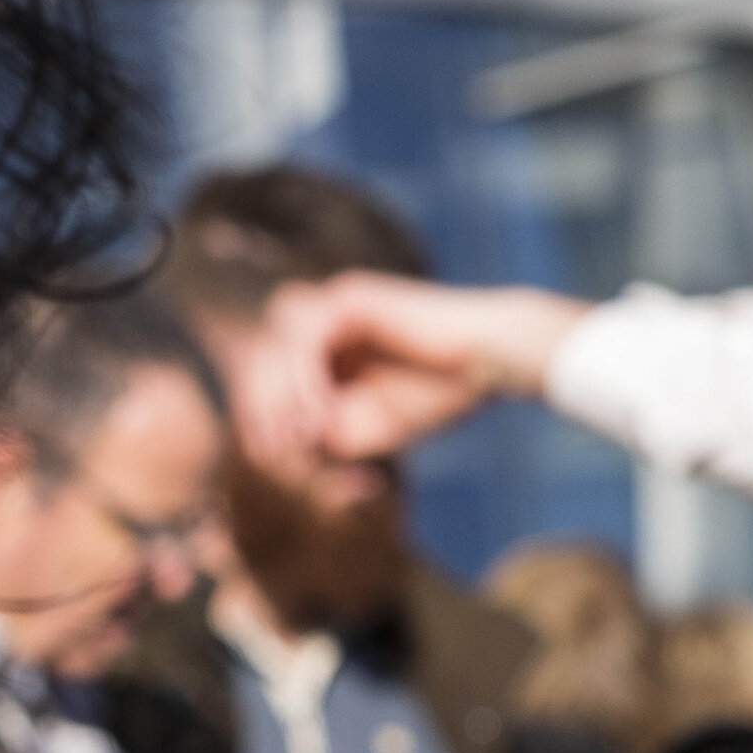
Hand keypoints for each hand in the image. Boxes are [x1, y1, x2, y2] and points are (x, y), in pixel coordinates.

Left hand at [255, 274, 590, 465]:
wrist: (491, 359)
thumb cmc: (443, 390)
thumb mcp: (376, 425)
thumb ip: (331, 432)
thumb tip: (290, 442)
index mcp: (326, 342)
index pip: (270, 373)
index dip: (261, 414)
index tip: (270, 455)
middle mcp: (321, 316)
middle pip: (263, 356)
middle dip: (265, 407)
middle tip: (279, 449)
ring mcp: (332, 301)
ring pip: (276, 343)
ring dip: (283, 392)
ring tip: (306, 431)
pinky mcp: (348, 297)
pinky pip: (305, 338)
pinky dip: (306, 378)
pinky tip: (322, 411)